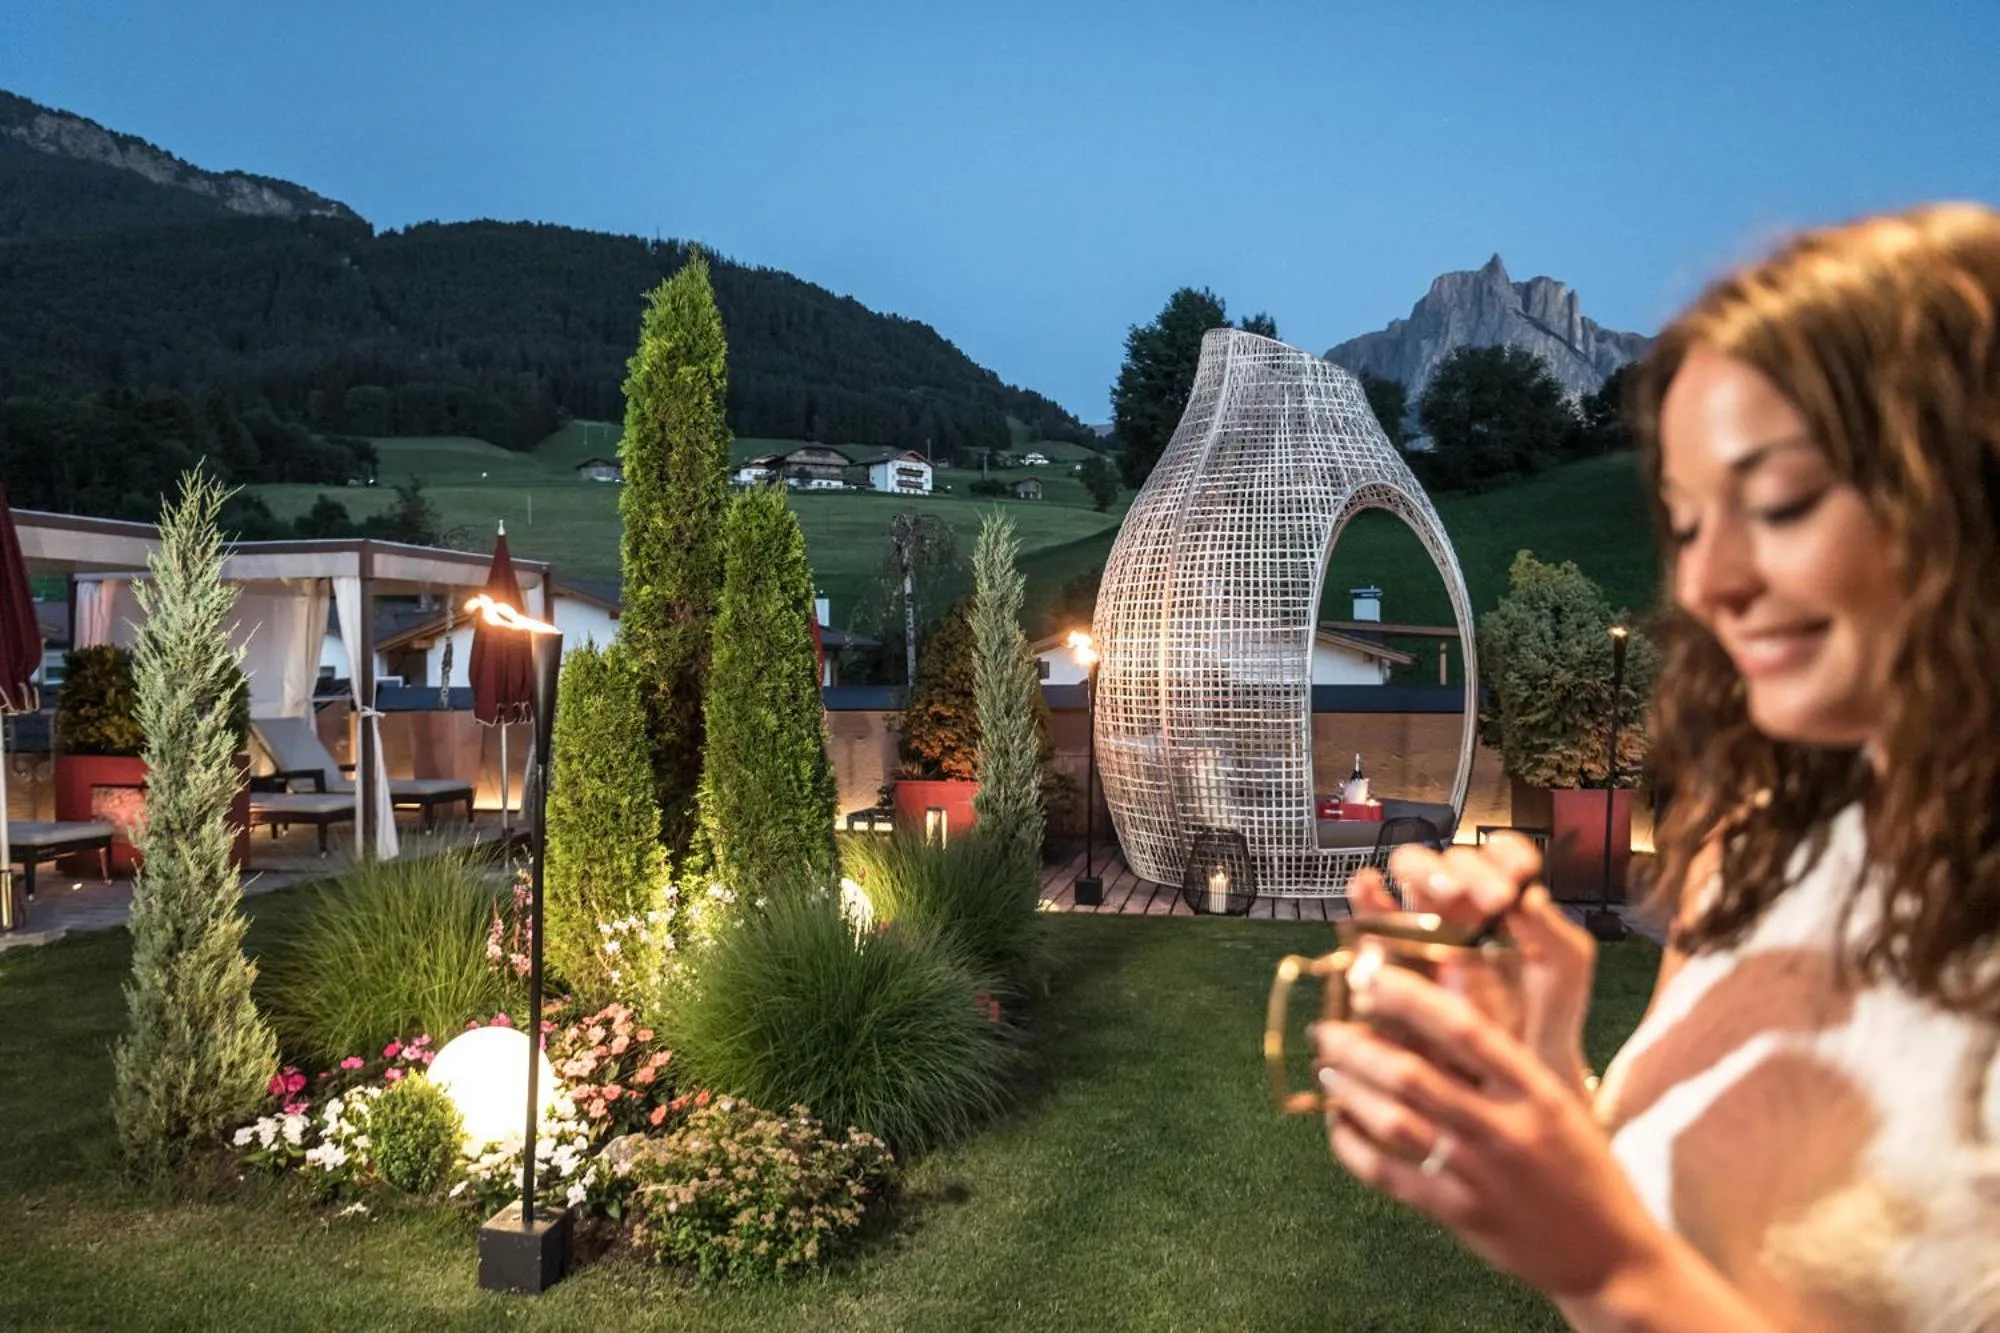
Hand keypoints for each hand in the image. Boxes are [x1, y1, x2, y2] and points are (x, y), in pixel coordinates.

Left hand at [1312, 965, 1666, 1300]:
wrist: (1611, 1255)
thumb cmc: (1580, 1164)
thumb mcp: (1555, 1098)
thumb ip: (1500, 1051)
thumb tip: (1450, 980)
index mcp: (1538, 1091)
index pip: (1465, 1030)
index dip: (1411, 998)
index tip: (1369, 976)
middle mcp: (1508, 1130)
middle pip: (1414, 1076)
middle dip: (1358, 1047)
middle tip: (1325, 1030)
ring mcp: (1481, 1176)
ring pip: (1395, 1123)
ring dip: (1350, 1090)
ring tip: (1327, 1069)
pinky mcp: (1460, 1216)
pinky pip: (1390, 1176)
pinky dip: (1353, 1147)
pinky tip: (1338, 1125)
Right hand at [1348, 836, 1596, 1096]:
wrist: (1515, 1072)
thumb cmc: (1544, 1019)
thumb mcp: (1564, 972)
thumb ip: (1555, 931)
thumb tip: (1532, 894)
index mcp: (1504, 898)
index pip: (1499, 852)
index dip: (1505, 855)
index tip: (1518, 877)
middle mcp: (1461, 903)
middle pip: (1450, 859)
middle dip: (1466, 871)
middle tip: (1489, 900)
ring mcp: (1424, 921)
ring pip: (1409, 872)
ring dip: (1422, 872)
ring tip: (1442, 895)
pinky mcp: (1391, 947)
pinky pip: (1372, 912)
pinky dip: (1367, 894)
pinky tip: (1372, 887)